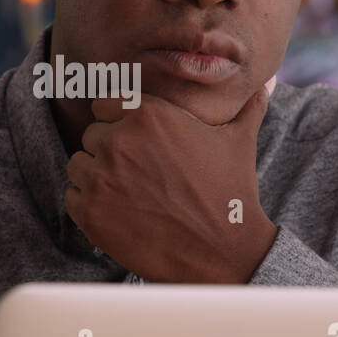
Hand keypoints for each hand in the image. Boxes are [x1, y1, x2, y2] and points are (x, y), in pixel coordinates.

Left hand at [64, 77, 278, 282]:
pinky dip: (88, 205)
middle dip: (109, 151)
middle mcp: (119, 140)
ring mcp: (101, 177)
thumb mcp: (240, 139)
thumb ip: (245, 105)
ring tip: (128, 194)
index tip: (136, 143)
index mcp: (148, 114)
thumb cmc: (230, 193)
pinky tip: (118, 213)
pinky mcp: (90, 213)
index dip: (118, 122)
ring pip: (78, 164)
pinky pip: (72, 196)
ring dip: (96, 177)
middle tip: (138, 175)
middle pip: (91, 135)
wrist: (223, 251)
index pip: (105, 103)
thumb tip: (265, 85)